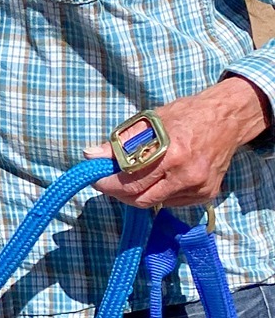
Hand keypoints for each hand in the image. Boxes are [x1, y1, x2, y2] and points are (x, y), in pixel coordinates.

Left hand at [91, 76, 270, 211]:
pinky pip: (173, 202)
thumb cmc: (185, 115)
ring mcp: (198, 187)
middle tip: (108, 183)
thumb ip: (121, 142)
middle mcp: (186, 174)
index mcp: (170, 153)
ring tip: (132, 177)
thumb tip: (91, 155)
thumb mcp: (150, 121)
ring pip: (155, 202)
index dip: (108, 183)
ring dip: (138, 193)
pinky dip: (159, 193)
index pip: (130, 180)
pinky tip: (159, 178)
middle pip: (141, 198)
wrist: (226, 119)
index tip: (95, 178)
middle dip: (119, 193)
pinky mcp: (207, 195)